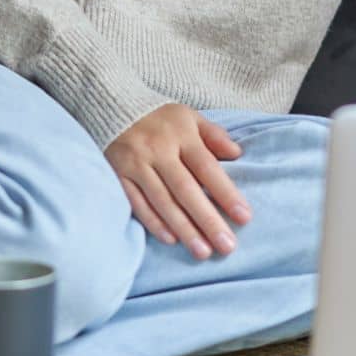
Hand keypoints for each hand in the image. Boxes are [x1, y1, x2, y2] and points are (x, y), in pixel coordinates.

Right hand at [104, 102, 251, 258]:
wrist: (111, 104)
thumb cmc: (159, 117)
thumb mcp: (189, 116)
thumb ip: (213, 135)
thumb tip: (237, 154)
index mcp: (181, 134)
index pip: (207, 167)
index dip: (225, 193)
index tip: (244, 217)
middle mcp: (158, 150)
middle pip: (186, 190)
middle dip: (207, 220)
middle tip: (227, 246)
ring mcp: (136, 164)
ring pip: (162, 201)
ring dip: (183, 228)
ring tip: (203, 251)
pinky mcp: (119, 174)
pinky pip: (136, 202)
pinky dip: (153, 222)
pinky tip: (171, 239)